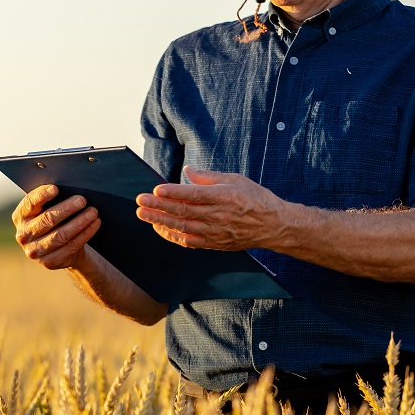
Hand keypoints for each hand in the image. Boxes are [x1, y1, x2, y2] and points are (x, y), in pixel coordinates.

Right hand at [12, 185, 100, 269]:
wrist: (58, 248)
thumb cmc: (53, 219)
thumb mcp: (47, 208)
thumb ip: (51, 198)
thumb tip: (69, 183)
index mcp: (20, 216)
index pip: (30, 203)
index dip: (42, 195)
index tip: (56, 188)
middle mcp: (24, 235)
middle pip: (47, 220)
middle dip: (66, 209)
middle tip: (82, 200)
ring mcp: (35, 251)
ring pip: (60, 235)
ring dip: (79, 222)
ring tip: (93, 212)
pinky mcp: (49, 262)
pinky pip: (71, 247)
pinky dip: (85, 234)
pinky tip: (95, 224)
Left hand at [134, 165, 286, 250]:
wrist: (273, 225)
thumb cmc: (255, 198)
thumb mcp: (235, 179)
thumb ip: (209, 176)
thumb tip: (187, 171)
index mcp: (224, 196)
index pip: (194, 195)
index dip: (173, 192)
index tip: (156, 189)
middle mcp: (218, 215)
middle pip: (183, 212)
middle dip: (159, 207)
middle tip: (140, 201)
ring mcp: (215, 232)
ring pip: (183, 227)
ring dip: (160, 221)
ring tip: (144, 215)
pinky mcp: (215, 243)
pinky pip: (190, 241)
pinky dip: (173, 236)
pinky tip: (160, 229)